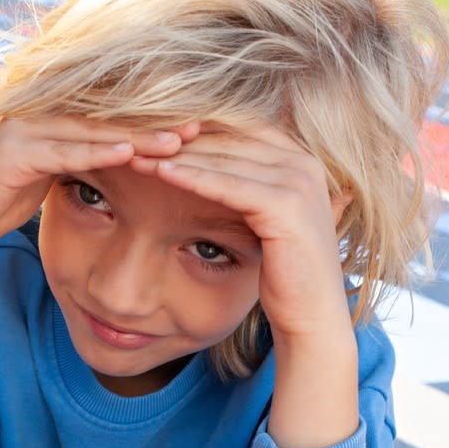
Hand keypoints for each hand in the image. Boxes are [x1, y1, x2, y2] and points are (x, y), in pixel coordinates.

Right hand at [0, 116, 193, 250]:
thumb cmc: (7, 201)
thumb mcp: (54, 181)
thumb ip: (84, 166)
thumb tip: (120, 167)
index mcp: (56, 125)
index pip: (113, 121)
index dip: (152, 125)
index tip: (193, 134)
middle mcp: (43, 118)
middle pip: (109, 118)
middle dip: (154, 123)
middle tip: (199, 129)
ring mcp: (27, 130)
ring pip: (92, 130)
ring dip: (135, 135)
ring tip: (176, 141)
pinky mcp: (14, 152)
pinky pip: (64, 150)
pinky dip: (97, 150)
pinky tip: (128, 152)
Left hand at [131, 124, 351, 341]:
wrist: (311, 317)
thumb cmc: (284, 278)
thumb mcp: (266, 224)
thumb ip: (251, 191)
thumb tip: (214, 173)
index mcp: (301, 161)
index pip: (240, 130)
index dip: (197, 130)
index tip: (156, 133)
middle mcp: (304, 163)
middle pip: (230, 139)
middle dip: (182, 139)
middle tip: (137, 136)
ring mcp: (299, 181)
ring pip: (225, 159)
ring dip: (179, 155)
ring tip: (138, 152)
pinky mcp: (286, 205)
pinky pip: (228, 185)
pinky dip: (194, 178)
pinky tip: (162, 173)